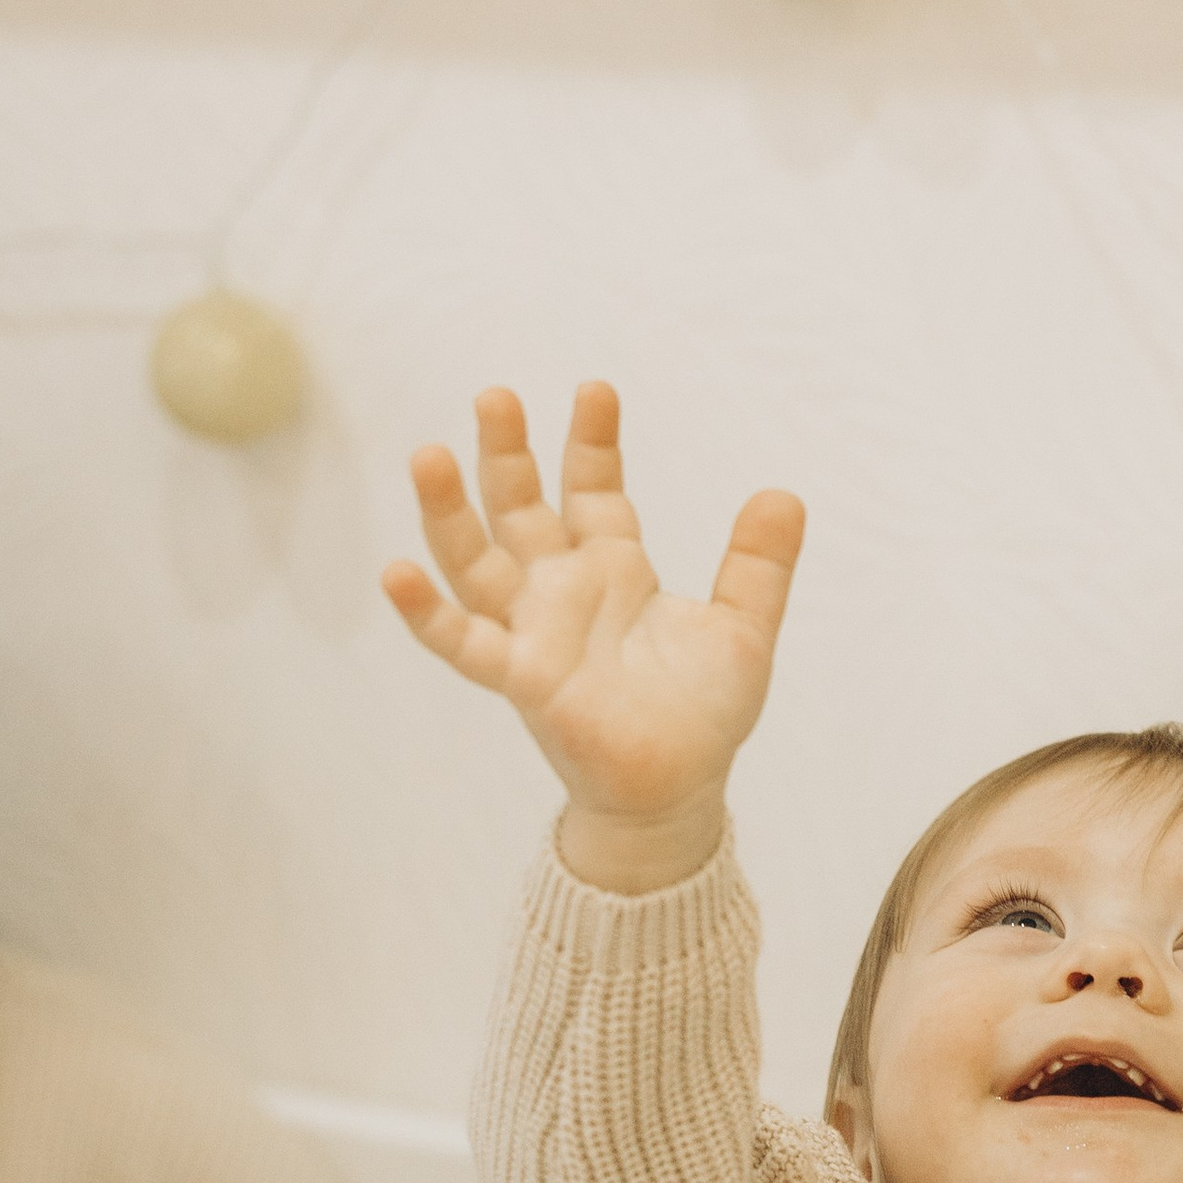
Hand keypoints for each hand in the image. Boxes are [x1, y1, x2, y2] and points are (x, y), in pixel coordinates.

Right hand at [385, 384, 803, 897]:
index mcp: (612, 567)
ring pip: (475, 560)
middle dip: (507, 453)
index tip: (595, 389)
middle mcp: (561, 589)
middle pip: (520, 507)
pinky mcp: (520, 679)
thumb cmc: (702, 714)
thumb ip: (758, 566)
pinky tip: (397, 573)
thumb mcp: (742, 628)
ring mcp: (532, 631)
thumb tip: (784, 494)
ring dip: (448, 511)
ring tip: (428, 455)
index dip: (591, 442)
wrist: (676, 792)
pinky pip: (463, 642)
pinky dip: (427, 612)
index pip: (592, 489)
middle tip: (495, 395)